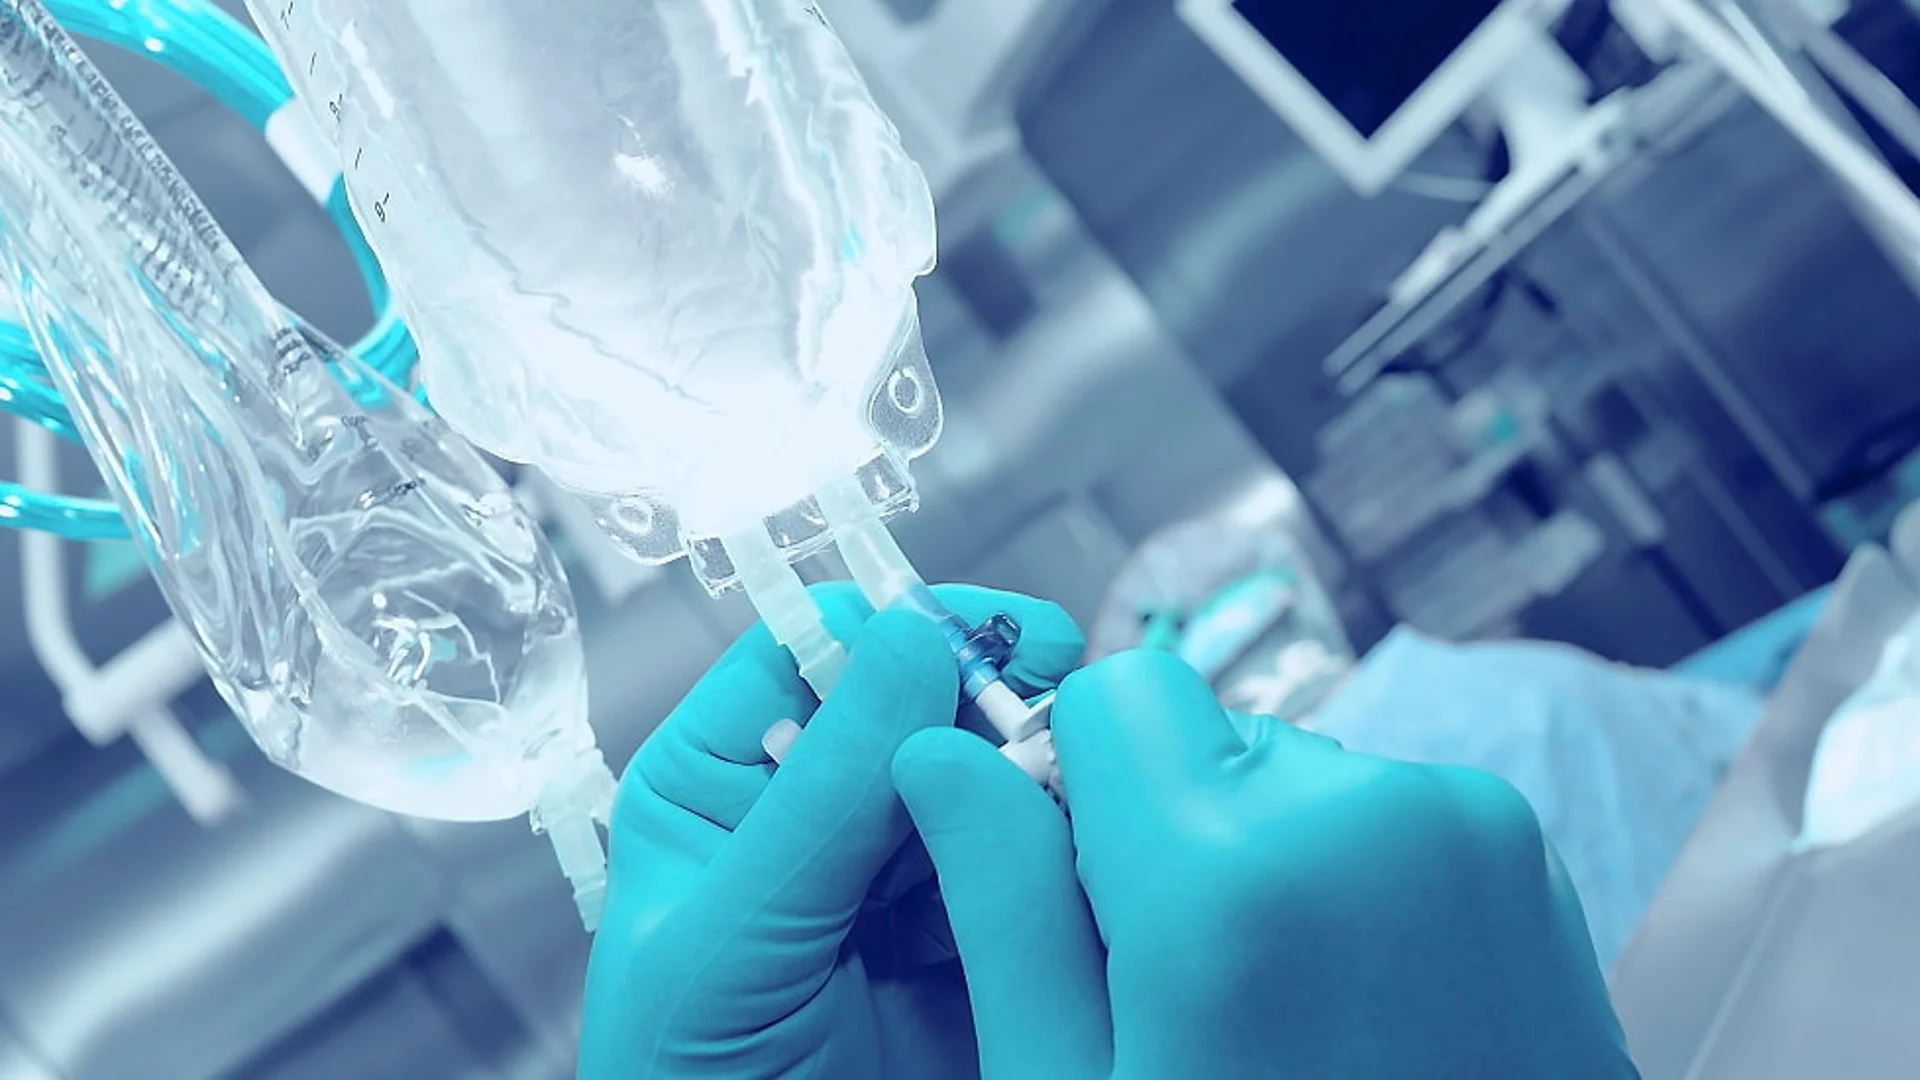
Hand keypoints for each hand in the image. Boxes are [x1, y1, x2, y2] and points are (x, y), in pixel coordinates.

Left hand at [579, 584, 1083, 1079]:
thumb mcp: (731, 941)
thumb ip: (820, 796)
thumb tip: (911, 638)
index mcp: (725, 779)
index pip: (819, 647)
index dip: (905, 632)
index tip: (992, 643)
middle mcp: (816, 807)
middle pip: (927, 699)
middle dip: (993, 705)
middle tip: (1058, 722)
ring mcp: (903, 870)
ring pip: (994, 774)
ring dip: (1038, 782)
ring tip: (1067, 810)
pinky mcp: (977, 930)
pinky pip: (1035, 861)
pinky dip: (1064, 857)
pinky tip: (1074, 875)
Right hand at [892, 650, 1638, 1078]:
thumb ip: (1004, 908)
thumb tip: (937, 754)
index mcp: (1225, 874)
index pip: (1114, 694)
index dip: (1076, 782)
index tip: (1091, 898)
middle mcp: (1361, 812)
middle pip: (1201, 737)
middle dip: (1170, 832)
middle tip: (1191, 989)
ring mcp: (1464, 825)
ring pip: (1288, 776)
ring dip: (1262, 858)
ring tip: (1288, 1013)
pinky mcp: (1524, 851)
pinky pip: (1377, 812)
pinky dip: (1346, 880)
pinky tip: (1358, 1006)